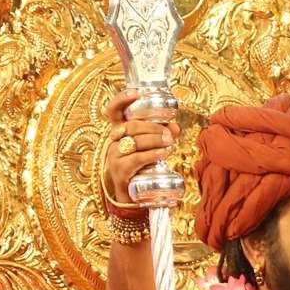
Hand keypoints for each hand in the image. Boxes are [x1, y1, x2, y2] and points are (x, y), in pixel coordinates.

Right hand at [104, 89, 177, 211]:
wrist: (131, 195)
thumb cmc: (142, 166)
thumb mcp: (150, 147)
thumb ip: (163, 134)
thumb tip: (175, 127)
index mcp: (119, 131)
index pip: (113, 110)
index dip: (121, 99)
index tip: (136, 93)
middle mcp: (113, 142)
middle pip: (131, 126)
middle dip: (153, 127)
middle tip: (170, 133)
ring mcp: (115, 156)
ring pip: (135, 142)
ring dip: (156, 140)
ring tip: (170, 143)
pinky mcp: (120, 171)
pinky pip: (137, 158)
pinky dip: (153, 154)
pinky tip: (164, 153)